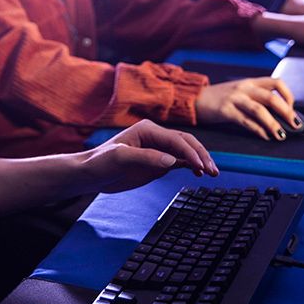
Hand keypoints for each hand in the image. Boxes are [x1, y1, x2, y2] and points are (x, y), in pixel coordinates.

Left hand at [81, 119, 218, 193]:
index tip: (200, 166)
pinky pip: (180, 161)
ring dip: (199, 161)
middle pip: (186, 143)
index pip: (176, 140)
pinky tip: (200, 174)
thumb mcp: (121, 158)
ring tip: (212, 173)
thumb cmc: (101, 162)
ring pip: (186, 151)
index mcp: (147, 129)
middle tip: (212, 170)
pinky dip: (192, 166)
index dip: (190, 152)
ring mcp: (158, 150)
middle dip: (200, 155)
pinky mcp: (157, 162)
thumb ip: (147, 158)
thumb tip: (172, 160)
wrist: (90, 174)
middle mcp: (156, 137)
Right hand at [194, 76, 297, 140]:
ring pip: (260, 110)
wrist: (195, 99)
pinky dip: (258, 130)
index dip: (288, 95)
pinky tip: (264, 137)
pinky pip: (246, 121)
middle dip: (287, 113)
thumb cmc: (219, 98)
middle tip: (295, 125)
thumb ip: (256, 96)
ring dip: (273, 124)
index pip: (276, 83)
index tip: (292, 108)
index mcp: (250, 82)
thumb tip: (279, 112)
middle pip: (271, 98)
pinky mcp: (225, 111)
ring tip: (281, 135)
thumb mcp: (239, 91)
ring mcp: (234, 99)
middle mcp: (244, 88)